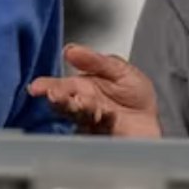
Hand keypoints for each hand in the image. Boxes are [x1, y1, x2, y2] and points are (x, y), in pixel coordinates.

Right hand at [28, 44, 160, 136]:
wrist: (153, 122)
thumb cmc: (135, 98)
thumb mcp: (120, 70)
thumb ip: (96, 61)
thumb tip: (70, 49)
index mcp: (82, 88)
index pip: (60, 87)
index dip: (46, 87)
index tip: (36, 87)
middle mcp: (83, 106)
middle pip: (65, 103)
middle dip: (60, 98)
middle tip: (56, 94)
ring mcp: (93, 124)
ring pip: (79, 116)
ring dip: (78, 108)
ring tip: (81, 101)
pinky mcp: (104, 138)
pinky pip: (99, 128)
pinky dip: (102, 119)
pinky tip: (105, 113)